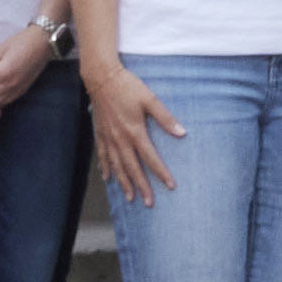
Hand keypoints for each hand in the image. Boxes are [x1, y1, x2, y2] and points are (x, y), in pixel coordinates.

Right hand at [79, 57, 169, 199]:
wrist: (101, 78)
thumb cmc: (128, 87)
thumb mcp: (150, 99)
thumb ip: (165, 117)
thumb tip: (182, 133)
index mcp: (135, 132)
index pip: (150, 158)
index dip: (161, 173)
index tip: (170, 186)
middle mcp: (120, 139)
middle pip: (132, 168)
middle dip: (141, 187)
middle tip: (148, 203)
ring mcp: (108, 138)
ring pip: (116, 166)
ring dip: (124, 183)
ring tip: (130, 197)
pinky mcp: (100, 134)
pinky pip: (102, 156)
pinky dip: (105, 168)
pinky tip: (107, 178)